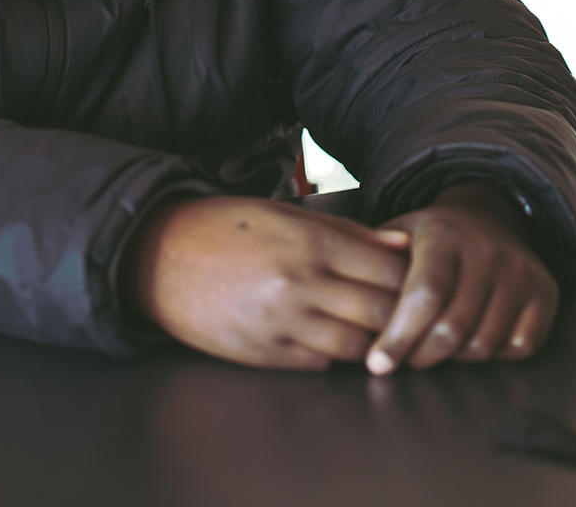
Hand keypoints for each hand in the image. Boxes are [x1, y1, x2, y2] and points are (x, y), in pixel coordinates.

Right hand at [123, 196, 410, 369]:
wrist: (160, 256)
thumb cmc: (225, 226)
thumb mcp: (284, 212)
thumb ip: (347, 231)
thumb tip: (403, 243)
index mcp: (310, 241)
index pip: (388, 270)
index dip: (410, 279)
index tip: (416, 279)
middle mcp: (300, 284)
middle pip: (382, 312)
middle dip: (401, 314)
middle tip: (407, 311)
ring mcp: (283, 323)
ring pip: (358, 346)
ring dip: (370, 339)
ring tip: (369, 326)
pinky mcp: (265, 354)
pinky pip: (321, 363)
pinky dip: (333, 352)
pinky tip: (326, 334)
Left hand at [364, 182, 558, 374]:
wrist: (490, 216)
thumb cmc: (433, 238)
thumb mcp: (400, 233)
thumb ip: (375, 260)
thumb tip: (350, 295)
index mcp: (444, 234)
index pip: (423, 296)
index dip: (398, 336)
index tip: (377, 364)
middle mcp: (487, 251)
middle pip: (453, 328)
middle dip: (421, 354)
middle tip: (404, 359)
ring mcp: (521, 272)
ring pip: (484, 344)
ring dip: (454, 358)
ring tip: (434, 346)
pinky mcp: (546, 293)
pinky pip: (520, 347)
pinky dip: (494, 355)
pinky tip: (473, 339)